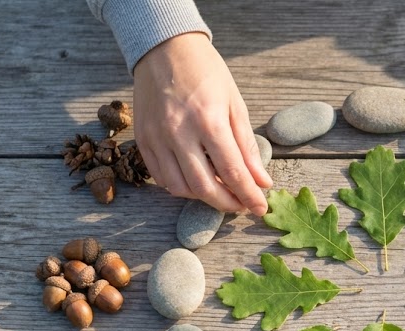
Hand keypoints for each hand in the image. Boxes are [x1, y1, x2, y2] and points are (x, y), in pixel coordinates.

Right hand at [133, 32, 271, 214]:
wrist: (164, 48)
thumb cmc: (205, 72)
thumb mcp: (235, 103)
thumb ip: (247, 146)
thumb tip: (262, 181)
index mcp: (208, 120)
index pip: (232, 172)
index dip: (249, 195)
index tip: (260, 208)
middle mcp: (179, 132)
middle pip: (204, 187)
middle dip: (227, 204)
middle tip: (242, 205)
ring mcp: (156, 137)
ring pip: (180, 187)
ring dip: (203, 198)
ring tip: (221, 192)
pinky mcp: (142, 139)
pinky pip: (160, 177)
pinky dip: (180, 187)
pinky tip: (196, 182)